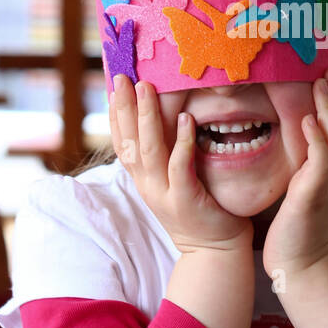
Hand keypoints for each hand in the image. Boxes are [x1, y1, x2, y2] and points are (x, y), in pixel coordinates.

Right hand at [109, 74, 252, 253]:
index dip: (115, 114)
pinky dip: (183, 142)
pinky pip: (180, 167)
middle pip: (129, 141)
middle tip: (123, 77)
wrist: (214, 251)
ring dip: (147, 117)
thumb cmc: (200, 209)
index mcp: (143, 179)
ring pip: (150, 150)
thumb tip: (165, 120)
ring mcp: (164, 194)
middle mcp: (147, 185)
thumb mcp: (173, 181)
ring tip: (147, 88)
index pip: (121, 141)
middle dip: (124, 107)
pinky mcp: (186, 200)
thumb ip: (166, 156)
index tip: (114, 85)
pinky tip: (187, 118)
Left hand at [261, 67, 327, 283]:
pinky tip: (308, 119)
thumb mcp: (303, 189)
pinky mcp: (313, 195)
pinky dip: (317, 139)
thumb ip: (305, 166)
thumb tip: (297, 141)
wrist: (301, 267)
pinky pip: (320, 162)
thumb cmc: (296, 229)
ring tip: (321, 83)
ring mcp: (327, 183)